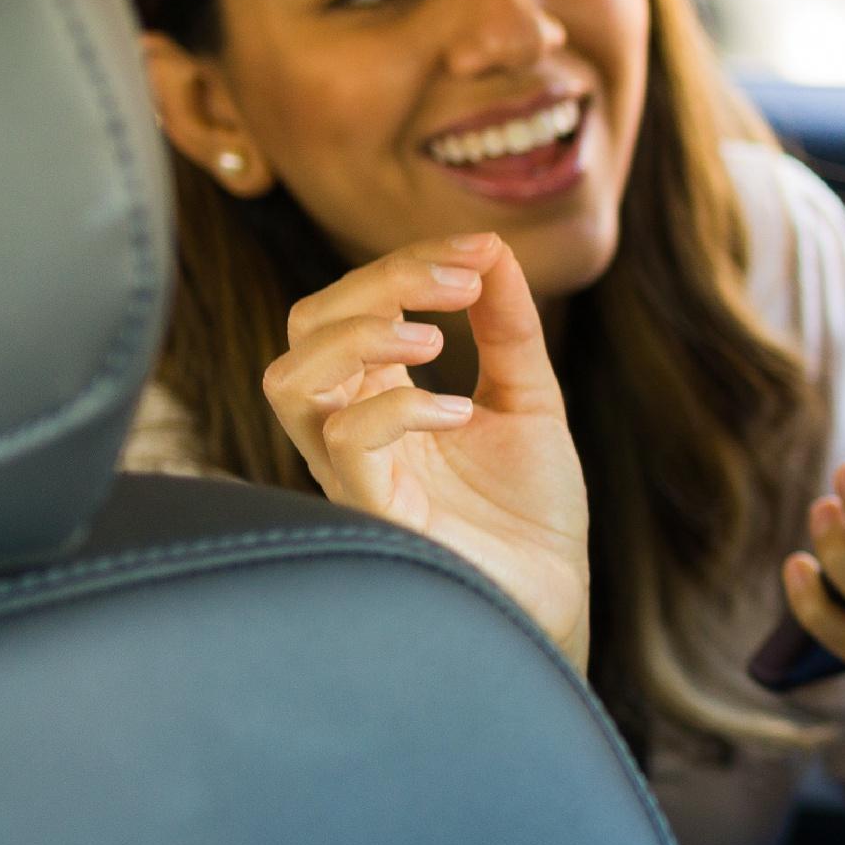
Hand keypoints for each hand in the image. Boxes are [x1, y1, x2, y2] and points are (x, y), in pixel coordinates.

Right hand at [261, 233, 591, 663]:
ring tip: (434, 341)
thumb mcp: (528, 399)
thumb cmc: (530, 510)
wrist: (554, 597)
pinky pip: (345, 444)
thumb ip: (507, 328)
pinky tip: (460, 415)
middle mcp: (350, 430)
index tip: (481, 250)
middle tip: (459, 283)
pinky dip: (398, 410)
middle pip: (305, 327)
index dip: (409, 262)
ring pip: (290, 382)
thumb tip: (492, 247)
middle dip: (376, 283)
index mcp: (379, 395)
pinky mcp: (372, 516)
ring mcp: (352, 474)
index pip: (354, 304)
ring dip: (358, 338)